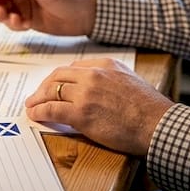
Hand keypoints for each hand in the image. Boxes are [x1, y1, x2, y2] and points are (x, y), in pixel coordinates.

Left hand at [24, 59, 173, 155]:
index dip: (60, 77)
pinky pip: (51, 109)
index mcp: (105, 65)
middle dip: (44, 86)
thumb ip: (111, 79)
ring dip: (38, 99)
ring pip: (52, 91)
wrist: (158, 125)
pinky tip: (34, 115)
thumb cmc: (150, 109)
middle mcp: (93, 75)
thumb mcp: (130, 81)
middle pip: (58, 76)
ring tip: (31, 106)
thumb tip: (95, 90)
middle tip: (37, 95)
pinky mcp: (81, 113)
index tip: (53, 84)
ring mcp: (85, 93)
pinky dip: (39, 111)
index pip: (74, 67)